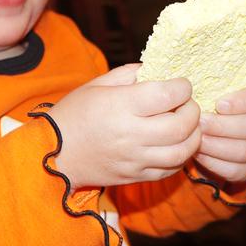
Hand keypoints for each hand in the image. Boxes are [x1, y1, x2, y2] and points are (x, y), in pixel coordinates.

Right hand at [50, 64, 201, 188]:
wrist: (52, 155)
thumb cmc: (73, 114)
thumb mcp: (97, 85)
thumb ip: (130, 74)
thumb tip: (158, 69)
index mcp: (120, 106)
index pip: (167, 96)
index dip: (183, 87)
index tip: (181, 84)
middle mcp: (130, 135)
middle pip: (181, 126)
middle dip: (193, 111)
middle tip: (188, 104)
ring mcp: (134, 159)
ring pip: (182, 152)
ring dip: (194, 136)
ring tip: (188, 125)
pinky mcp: (135, 176)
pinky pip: (170, 170)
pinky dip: (181, 157)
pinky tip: (176, 144)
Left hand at [194, 79, 245, 181]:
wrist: (210, 134)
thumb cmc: (207, 104)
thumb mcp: (211, 90)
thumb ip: (207, 84)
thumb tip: (186, 81)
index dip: (243, 101)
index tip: (219, 104)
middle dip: (224, 125)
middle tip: (200, 123)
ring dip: (218, 145)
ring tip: (197, 139)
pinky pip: (237, 169)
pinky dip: (215, 163)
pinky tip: (199, 154)